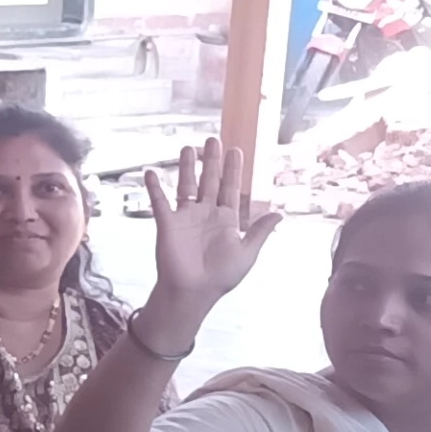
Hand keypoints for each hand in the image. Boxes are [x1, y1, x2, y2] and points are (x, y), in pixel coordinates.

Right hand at [139, 137, 279, 322]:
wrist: (194, 291)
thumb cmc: (221, 276)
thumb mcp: (248, 252)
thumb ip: (260, 231)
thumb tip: (279, 213)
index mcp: (226, 219)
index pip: (230, 188)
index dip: (233, 170)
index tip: (236, 150)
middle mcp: (205, 213)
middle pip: (209, 181)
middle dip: (212, 161)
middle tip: (214, 139)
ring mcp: (185, 217)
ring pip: (186, 185)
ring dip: (186, 167)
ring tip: (188, 148)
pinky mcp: (167, 223)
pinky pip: (160, 201)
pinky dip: (154, 187)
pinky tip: (151, 172)